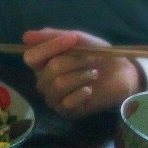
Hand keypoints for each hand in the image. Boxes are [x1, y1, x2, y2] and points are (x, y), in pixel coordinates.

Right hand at [21, 28, 142, 117]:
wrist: (122, 73)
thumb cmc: (98, 55)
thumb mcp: (77, 39)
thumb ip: (53, 36)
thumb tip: (25, 36)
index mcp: (42, 64)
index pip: (31, 57)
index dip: (50, 47)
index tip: (73, 39)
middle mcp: (43, 82)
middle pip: (50, 69)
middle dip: (76, 61)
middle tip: (92, 60)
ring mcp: (53, 98)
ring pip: (59, 84)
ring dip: (82, 76)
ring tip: (93, 75)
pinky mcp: (65, 111)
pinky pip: (67, 101)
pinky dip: (82, 92)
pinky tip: (89, 90)